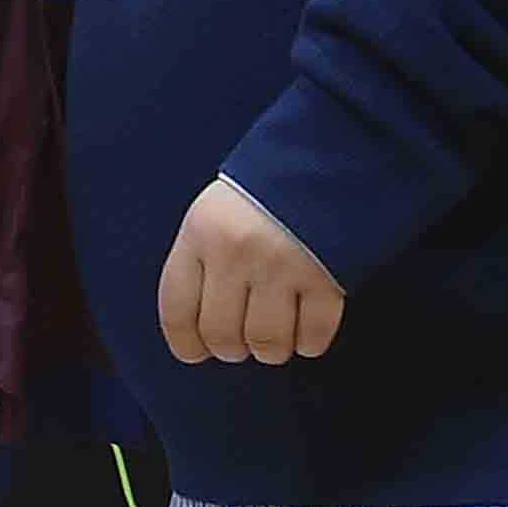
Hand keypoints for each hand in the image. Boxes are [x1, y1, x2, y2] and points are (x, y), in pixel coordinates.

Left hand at [157, 176, 344, 365]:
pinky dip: (309, 343)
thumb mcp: (216, 210)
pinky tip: (307, 331)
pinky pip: (313, 336)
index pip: (176, 309)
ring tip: (275, 337)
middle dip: (232, 349)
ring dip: (271, 351)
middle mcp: (236, 252)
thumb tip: (199, 330)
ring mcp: (283, 265)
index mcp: (201, 232)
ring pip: (267, 343)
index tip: (195, 353)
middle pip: (223, 335)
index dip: (185, 343)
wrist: (331, 153)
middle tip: (242, 343)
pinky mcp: (327, 277)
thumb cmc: (266, 189)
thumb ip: (203, 260)